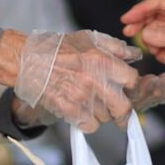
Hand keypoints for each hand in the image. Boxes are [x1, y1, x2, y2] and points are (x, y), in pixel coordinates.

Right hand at [11, 30, 143, 132]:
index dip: (133, 86)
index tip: (129, 90)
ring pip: (106, 118)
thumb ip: (115, 47)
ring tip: (92, 105)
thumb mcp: (89, 39)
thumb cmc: (57, 49)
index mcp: (103, 62)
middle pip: (123, 108)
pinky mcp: (70, 111)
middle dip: (125, 114)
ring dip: (103, 115)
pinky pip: (91, 126)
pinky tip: (82, 112)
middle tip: (122, 116)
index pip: (132, 80)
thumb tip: (134, 55)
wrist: (29, 62)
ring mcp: (83, 99)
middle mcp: (95, 82)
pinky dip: (89, 123)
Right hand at [123, 0, 164, 87]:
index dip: (142, 8)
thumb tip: (146, 34)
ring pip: (158, 33)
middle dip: (143, 26)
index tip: (127, 18)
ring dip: (154, 43)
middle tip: (130, 33)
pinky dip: (162, 52)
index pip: (160, 2)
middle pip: (156, 17)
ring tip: (157, 51)